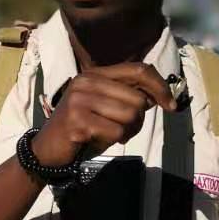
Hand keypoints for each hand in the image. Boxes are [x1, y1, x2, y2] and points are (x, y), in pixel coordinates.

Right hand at [31, 63, 176, 167]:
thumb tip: (158, 96)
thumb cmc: (81, 127)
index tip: (170, 105)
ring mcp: (80, 100)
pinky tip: (99, 139)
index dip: (160, 87)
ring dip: (127, 131)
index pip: (138, 70)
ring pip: (130, 115)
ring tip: (111, 134)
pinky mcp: (78, 120)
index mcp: (94, 74)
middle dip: (138, 119)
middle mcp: (86, 82)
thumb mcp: (104, 106)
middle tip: (123, 129)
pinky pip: (117, 131)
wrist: (48, 149)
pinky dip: (114, 140)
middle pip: (138, 98)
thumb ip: (127, 96)